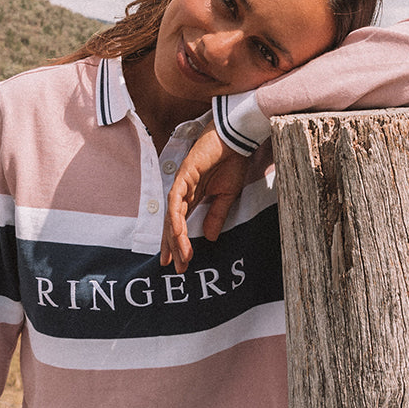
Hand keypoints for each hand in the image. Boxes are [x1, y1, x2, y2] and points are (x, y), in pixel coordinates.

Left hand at [160, 122, 248, 272]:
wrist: (235, 141)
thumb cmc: (231, 163)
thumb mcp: (226, 196)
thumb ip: (216, 216)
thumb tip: (209, 238)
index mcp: (192, 197)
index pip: (181, 224)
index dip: (179, 243)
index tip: (180, 263)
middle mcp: (183, 192)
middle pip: (173, 223)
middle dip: (173, 246)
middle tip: (176, 266)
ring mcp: (181, 183)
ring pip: (173, 215)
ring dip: (175, 236)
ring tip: (180, 255)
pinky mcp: (184, 175)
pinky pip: (176, 199)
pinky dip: (175, 216)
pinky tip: (177, 231)